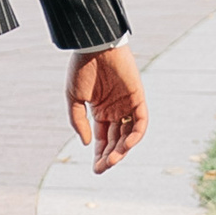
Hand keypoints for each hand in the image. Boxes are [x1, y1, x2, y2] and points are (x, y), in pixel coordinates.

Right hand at [67, 41, 146, 174]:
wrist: (94, 45)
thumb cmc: (82, 67)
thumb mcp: (74, 98)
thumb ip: (79, 121)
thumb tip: (87, 144)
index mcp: (101, 111)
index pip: (103, 140)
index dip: (100, 155)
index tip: (95, 169)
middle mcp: (116, 111)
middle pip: (117, 141)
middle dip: (110, 157)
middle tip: (102, 168)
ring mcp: (128, 105)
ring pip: (129, 135)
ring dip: (122, 150)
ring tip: (112, 161)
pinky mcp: (138, 97)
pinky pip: (141, 121)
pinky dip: (136, 134)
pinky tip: (125, 146)